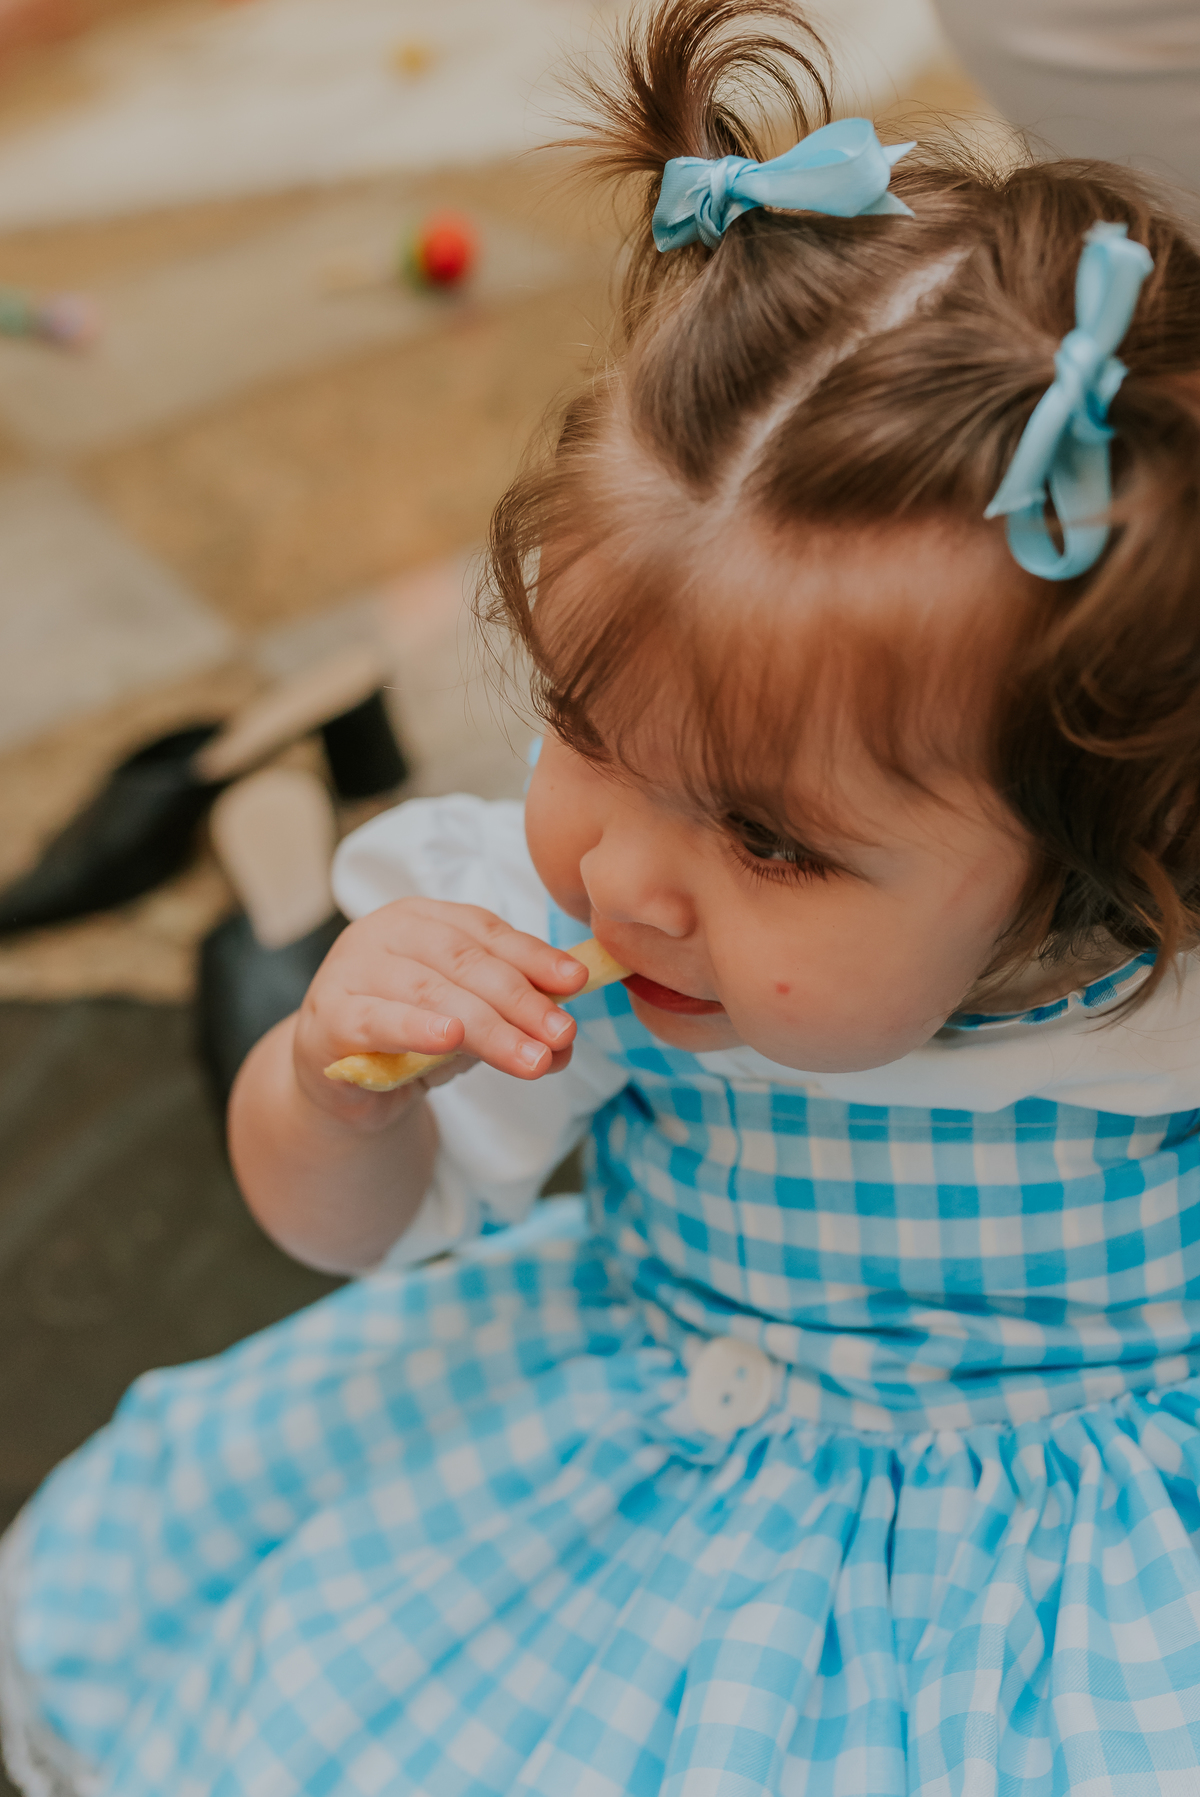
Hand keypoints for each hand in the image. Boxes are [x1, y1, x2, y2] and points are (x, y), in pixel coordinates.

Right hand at [292, 898, 588, 1122]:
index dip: (534, 956)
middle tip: (561, 1034)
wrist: (339, 1084)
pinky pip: (377, 1020)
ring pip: (430, 993)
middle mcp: (384, 932)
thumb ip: (513, 1018)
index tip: (576, 982)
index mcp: (423, 917)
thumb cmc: (410, 1039)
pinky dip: (417, 1028)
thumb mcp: (469, 1021)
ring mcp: (351, 971)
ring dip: (488, 1028)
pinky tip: (451, 1038)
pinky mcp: (329, 1018)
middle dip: (521, 999)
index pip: (487, 931)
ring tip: (530, 1058)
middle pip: (464, 961)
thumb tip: (566, 1038)